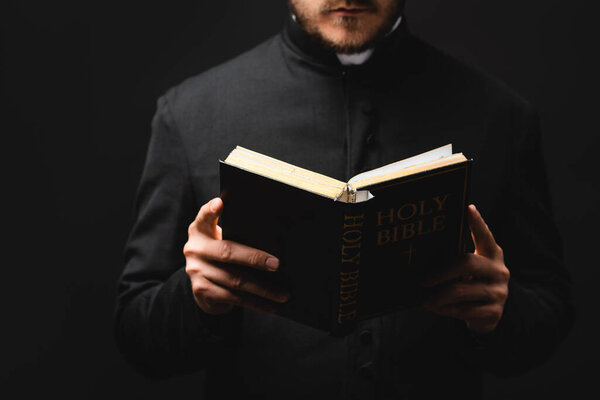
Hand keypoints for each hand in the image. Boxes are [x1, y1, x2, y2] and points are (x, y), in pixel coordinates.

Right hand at [184, 197, 289, 314]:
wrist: (203, 286)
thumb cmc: (222, 256)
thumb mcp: (222, 240)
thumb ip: (237, 235)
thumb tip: (275, 240)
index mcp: (200, 230)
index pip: (205, 216)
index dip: (211, 209)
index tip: (220, 203)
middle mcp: (195, 248)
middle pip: (227, 252)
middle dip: (255, 259)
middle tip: (277, 264)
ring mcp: (196, 271)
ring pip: (235, 280)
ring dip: (262, 289)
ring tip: (283, 293)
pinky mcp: (201, 290)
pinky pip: (233, 298)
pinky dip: (255, 303)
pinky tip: (270, 306)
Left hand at [422, 204, 509, 332]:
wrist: (487, 315)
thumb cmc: (470, 284)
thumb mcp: (468, 270)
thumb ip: (456, 260)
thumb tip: (424, 254)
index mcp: (492, 254)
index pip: (484, 235)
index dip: (477, 222)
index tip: (468, 208)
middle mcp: (499, 270)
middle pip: (468, 263)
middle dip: (441, 271)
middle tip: (423, 279)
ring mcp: (499, 292)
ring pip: (462, 290)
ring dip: (439, 295)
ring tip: (424, 298)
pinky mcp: (494, 312)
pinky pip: (464, 310)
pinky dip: (445, 309)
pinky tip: (434, 307)